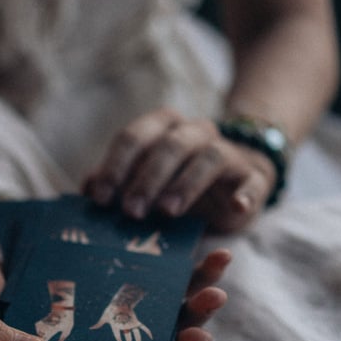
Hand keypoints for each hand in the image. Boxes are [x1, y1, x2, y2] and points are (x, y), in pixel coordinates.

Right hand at [0, 215, 228, 340]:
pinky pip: (165, 278)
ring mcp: (122, 305)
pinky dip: (189, 266)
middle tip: (215, 295)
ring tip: (221, 260)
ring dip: (201, 287)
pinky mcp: (128, 276)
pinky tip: (210, 245)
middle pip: (165, 336)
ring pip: (172, 308)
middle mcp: (109, 332)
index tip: (197, 338)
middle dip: (196, 317)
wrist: (0, 242)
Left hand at [83, 107, 276, 231]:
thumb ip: (117, 182)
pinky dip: (245, 194)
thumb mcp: (143, 182)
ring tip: (168, 212)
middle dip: (147, 178)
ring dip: (187, 183)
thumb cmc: (178, 183)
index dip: (115, 166)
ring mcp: (227, 153)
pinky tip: (236, 208)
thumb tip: (88, 187)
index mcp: (162, 129)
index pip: (134, 137)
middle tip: (131, 211)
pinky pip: (252, 182)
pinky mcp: (252, 178)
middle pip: (170, 145)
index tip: (100, 198)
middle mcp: (195, 133)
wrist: (235, 183)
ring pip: (208, 157)